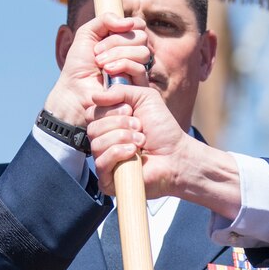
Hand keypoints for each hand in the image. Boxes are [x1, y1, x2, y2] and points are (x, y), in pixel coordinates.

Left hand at [44, 13, 149, 126]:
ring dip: (118, 54)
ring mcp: (137, 70)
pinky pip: (140, 68)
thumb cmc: (79, 65)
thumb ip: (106, 19)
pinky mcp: (138, 86)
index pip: (139, 25)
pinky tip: (107, 72)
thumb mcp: (87, 33)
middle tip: (96, 53)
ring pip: (143, 52)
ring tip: (100, 64)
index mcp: (124, 40)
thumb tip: (129, 23)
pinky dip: (122, 65)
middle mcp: (134, 54)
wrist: (74, 90)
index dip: (126, 24)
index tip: (106, 33)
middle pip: (141, 36)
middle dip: (115, 41)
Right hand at [87, 82, 241, 213]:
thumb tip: (94, 96)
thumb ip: (121, 90)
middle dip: (119, 124)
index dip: (110, 109)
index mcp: (108, 123)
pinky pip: (100, 162)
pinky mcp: (108, 179)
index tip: (129, 110)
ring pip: (96, 144)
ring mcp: (104, 161)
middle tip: (139, 127)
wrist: (176, 155)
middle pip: (92, 127)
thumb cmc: (163, 129)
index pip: (92, 112)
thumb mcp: (145, 98)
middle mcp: (103, 141)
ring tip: (141, 141)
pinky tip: (133, 153)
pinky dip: (118, 153)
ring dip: (122, 138)